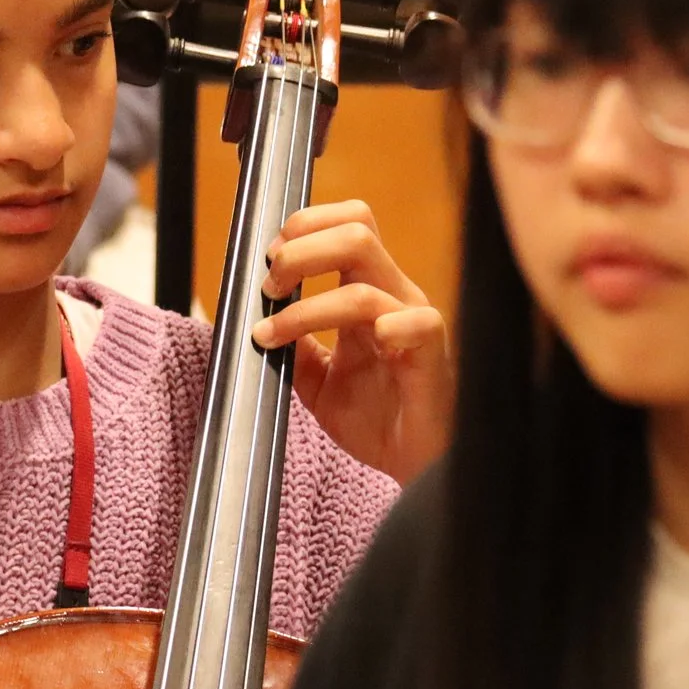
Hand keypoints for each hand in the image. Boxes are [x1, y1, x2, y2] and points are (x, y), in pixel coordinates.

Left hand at [249, 201, 451, 483]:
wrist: (415, 465)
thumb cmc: (375, 418)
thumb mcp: (316, 380)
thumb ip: (294, 346)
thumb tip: (258, 320)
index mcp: (368, 291)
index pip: (348, 223)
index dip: (306, 226)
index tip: (268, 259)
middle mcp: (392, 297)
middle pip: (356, 232)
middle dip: (301, 251)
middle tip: (270, 286)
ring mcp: (413, 324)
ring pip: (366, 283)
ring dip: (308, 306)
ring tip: (274, 331)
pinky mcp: (429, 358)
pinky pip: (418, 325)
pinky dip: (389, 325)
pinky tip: (368, 340)